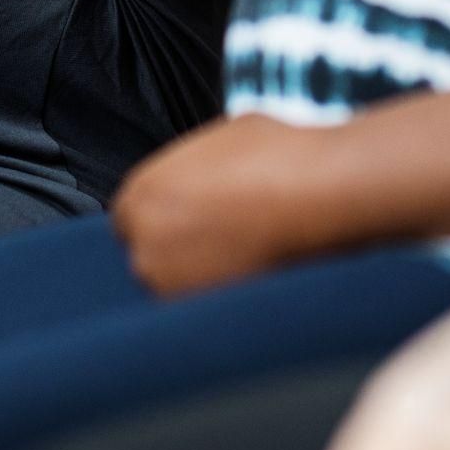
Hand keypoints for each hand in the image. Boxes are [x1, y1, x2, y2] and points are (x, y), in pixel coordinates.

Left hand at [112, 114, 335, 294]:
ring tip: (242, 249)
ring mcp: (175, 285)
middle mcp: (146, 245)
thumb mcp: (219, 138)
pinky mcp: (210, 311)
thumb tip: (202, 174)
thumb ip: (193, 165)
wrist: (320, 193)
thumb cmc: (277, 158)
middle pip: (150, 252)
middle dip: (177, 244)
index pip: (129, 219)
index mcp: (140, 196)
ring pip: (176, 282)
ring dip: (199, 271)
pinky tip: (253, 267)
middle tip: (220, 230)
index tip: (189, 214)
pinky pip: (205, 303)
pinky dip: (223, 291)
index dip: (164, 215)